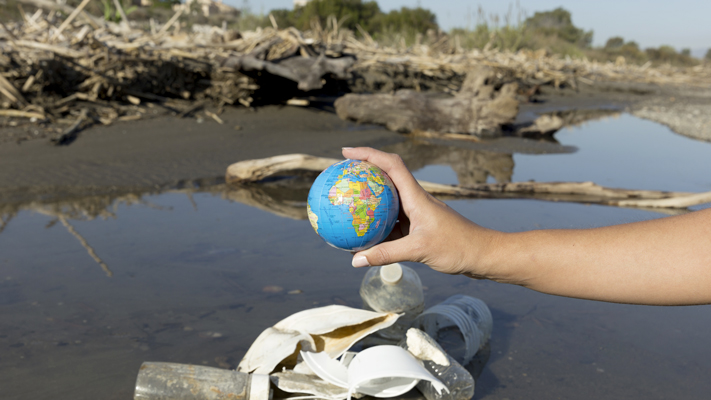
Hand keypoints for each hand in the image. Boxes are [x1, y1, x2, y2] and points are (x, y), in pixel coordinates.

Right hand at [342, 147, 498, 277]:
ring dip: (368, 200)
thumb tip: (356, 260)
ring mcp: (417, 214)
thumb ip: (386, 254)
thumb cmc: (457, 247)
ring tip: (345, 204)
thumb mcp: (419, 250)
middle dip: (363, 172)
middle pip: (386, 177)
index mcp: (417, 196)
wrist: (483, 255)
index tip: (346, 152)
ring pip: (387, 202)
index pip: (390, 165)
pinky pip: (392, 223)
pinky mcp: (419, 228)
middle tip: (340, 175)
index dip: (368, 154)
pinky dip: (377, 226)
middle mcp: (416, 200)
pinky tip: (362, 237)